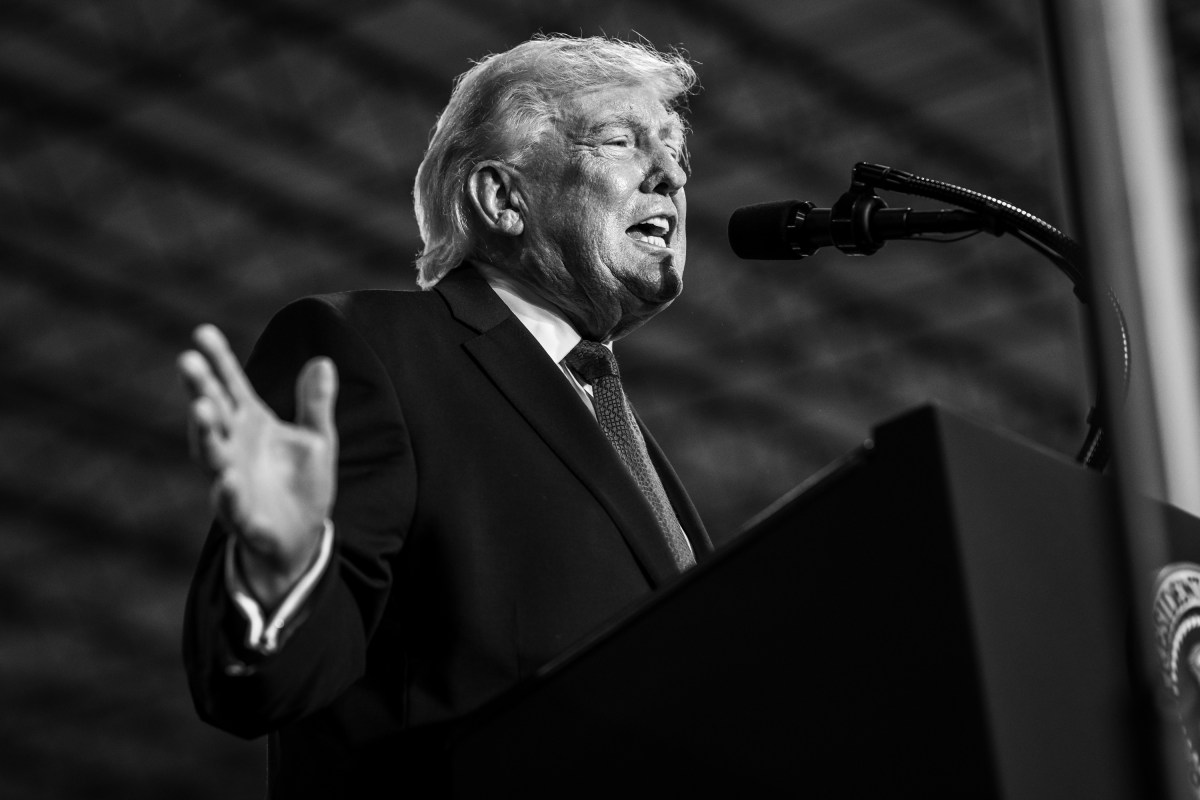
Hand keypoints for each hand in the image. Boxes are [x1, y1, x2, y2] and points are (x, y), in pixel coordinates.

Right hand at [178, 324, 338, 605]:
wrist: (301, 536)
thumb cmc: (300, 483)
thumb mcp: (317, 439)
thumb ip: (316, 403)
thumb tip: (324, 360)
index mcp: (250, 424)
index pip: (231, 386)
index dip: (218, 361)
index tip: (202, 331)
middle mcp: (233, 448)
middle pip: (213, 414)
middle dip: (200, 388)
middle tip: (188, 360)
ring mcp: (232, 481)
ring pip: (211, 456)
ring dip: (204, 434)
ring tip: (202, 409)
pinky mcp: (242, 517)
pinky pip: (231, 505)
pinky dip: (226, 494)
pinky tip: (226, 480)